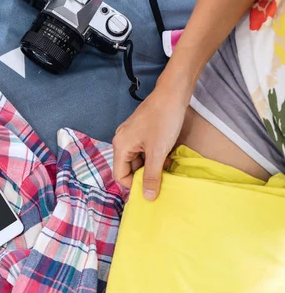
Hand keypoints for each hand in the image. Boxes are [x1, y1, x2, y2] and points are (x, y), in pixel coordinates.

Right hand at [112, 82, 189, 200]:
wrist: (172, 94)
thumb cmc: (163, 121)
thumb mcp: (158, 152)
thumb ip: (152, 176)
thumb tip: (147, 198)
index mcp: (120, 146)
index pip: (120, 176)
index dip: (135, 185)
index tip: (152, 188)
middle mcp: (121, 141)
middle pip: (128, 168)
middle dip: (145, 175)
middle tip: (162, 179)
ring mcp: (130, 135)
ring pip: (137, 159)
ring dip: (151, 166)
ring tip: (167, 167)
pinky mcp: (140, 130)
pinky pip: (142, 150)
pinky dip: (153, 156)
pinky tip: (166, 156)